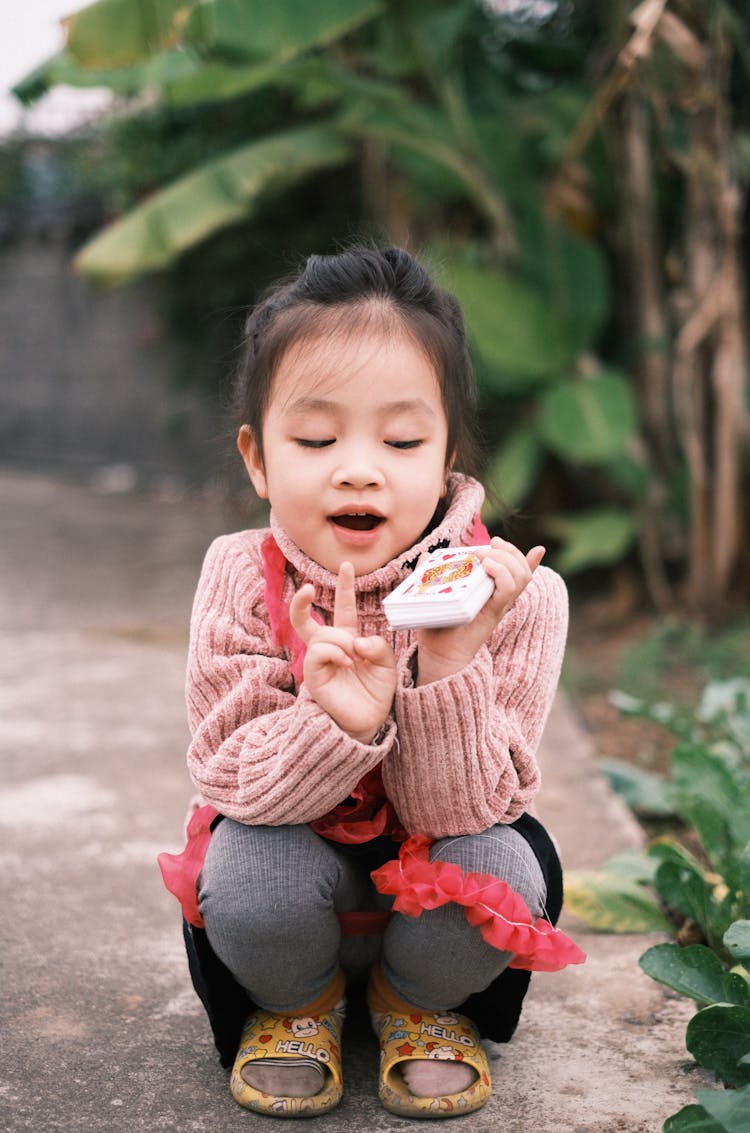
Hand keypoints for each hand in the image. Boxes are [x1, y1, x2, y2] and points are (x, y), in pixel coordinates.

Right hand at [289, 561, 396, 742]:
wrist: (369, 721)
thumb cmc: (376, 693)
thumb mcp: (386, 663)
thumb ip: (377, 645)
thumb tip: (355, 641)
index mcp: (349, 640)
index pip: (344, 608)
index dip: (344, 587)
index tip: (347, 565)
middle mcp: (330, 648)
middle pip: (305, 619)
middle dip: (301, 601)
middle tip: (306, 587)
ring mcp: (319, 661)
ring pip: (322, 635)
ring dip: (341, 642)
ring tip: (354, 659)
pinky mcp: (313, 675)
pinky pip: (318, 652)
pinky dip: (336, 653)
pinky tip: (347, 663)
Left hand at [414, 538, 545, 685]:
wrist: (437, 653)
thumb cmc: (436, 626)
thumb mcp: (435, 595)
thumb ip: (433, 573)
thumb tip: (428, 555)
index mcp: (491, 592)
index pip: (518, 571)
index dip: (518, 554)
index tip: (498, 540)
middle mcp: (499, 598)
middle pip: (522, 569)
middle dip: (510, 551)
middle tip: (490, 544)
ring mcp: (498, 605)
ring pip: (520, 577)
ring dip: (506, 558)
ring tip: (485, 556)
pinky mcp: (493, 612)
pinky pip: (508, 590)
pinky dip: (502, 573)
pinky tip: (487, 565)